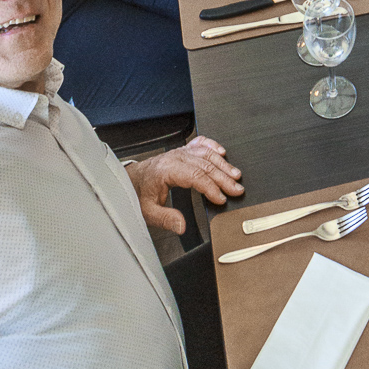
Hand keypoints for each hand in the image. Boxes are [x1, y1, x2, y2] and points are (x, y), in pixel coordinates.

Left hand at [126, 136, 243, 230]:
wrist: (131, 180)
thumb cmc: (139, 194)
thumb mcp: (148, 212)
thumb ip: (165, 219)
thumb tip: (182, 226)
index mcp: (167, 170)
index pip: (195, 176)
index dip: (211, 188)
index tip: (221, 198)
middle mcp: (175, 157)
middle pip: (205, 165)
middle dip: (224, 178)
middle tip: (237, 189)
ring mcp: (179, 152)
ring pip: (205, 154)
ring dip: (223, 164)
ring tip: (236, 174)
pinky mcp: (181, 151)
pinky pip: (200, 143)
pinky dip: (213, 146)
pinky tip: (222, 152)